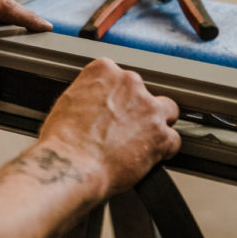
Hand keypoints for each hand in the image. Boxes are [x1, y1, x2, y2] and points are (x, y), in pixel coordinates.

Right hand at [38, 58, 180, 198]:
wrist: (70, 167)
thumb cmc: (63, 141)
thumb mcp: (67, 102)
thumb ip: (88, 95)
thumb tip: (93, 104)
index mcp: (104, 71)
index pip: (121, 77)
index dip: (119, 97)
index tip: (114, 109)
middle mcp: (129, 83)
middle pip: (145, 93)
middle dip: (138, 110)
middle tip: (124, 129)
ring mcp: (148, 108)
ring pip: (167, 111)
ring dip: (157, 125)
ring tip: (142, 141)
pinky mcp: (161, 135)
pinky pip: (173, 140)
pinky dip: (164, 150)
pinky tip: (149, 157)